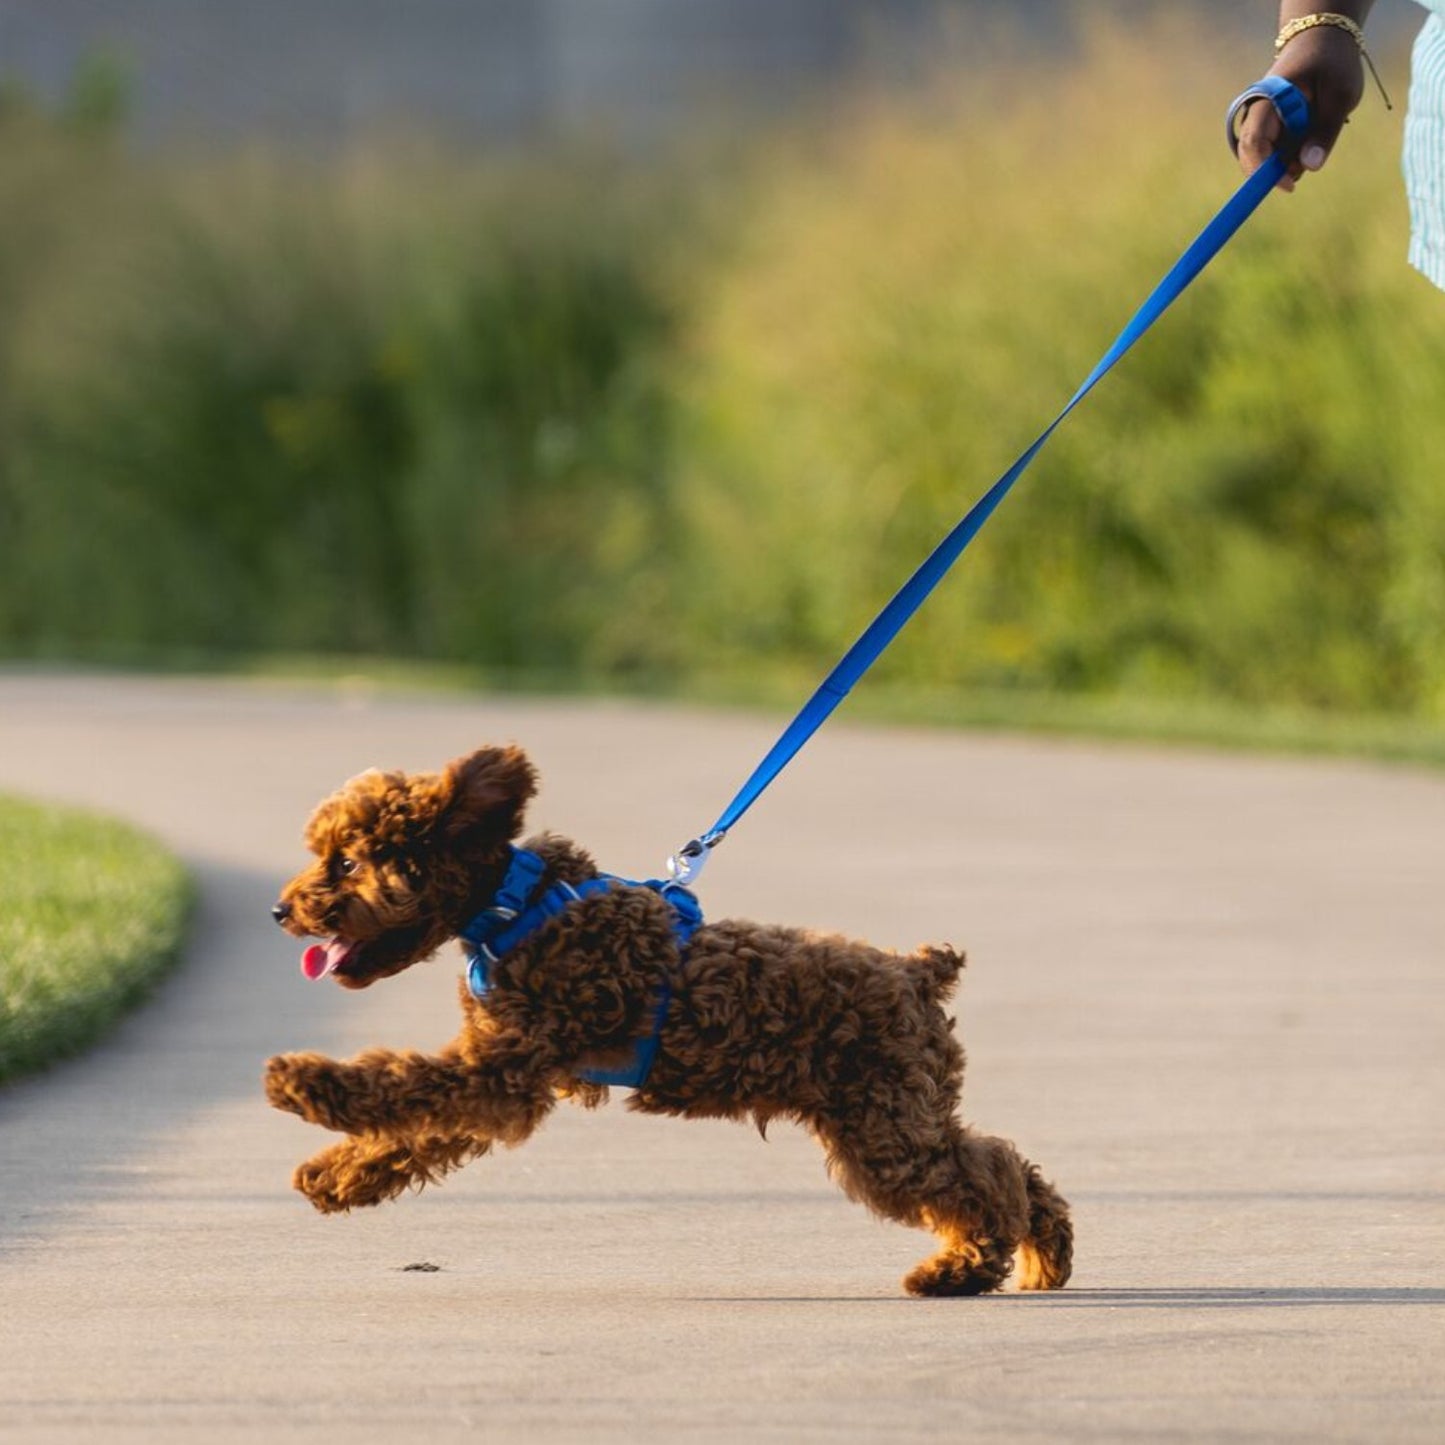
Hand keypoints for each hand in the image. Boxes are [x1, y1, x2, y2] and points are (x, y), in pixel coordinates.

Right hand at [1236, 26, 1365, 190]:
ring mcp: (1260, 119)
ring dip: (1286, 161)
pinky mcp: (1269, 124)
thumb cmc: (1333, 62)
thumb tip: (1310, 168)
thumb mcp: (1341, 94)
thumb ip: (1325, 130)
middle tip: (1301, 175)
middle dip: (1275, 170)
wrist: (1323, 38)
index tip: (1290, 185)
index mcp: (1267, 99)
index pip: (1254, 141)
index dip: (1265, 169)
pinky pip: (1273, 148)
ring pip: (1264, 154)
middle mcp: (1256, 111)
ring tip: (1313, 145)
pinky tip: (1309, 140)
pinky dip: (1290, 153)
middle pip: (1253, 154)